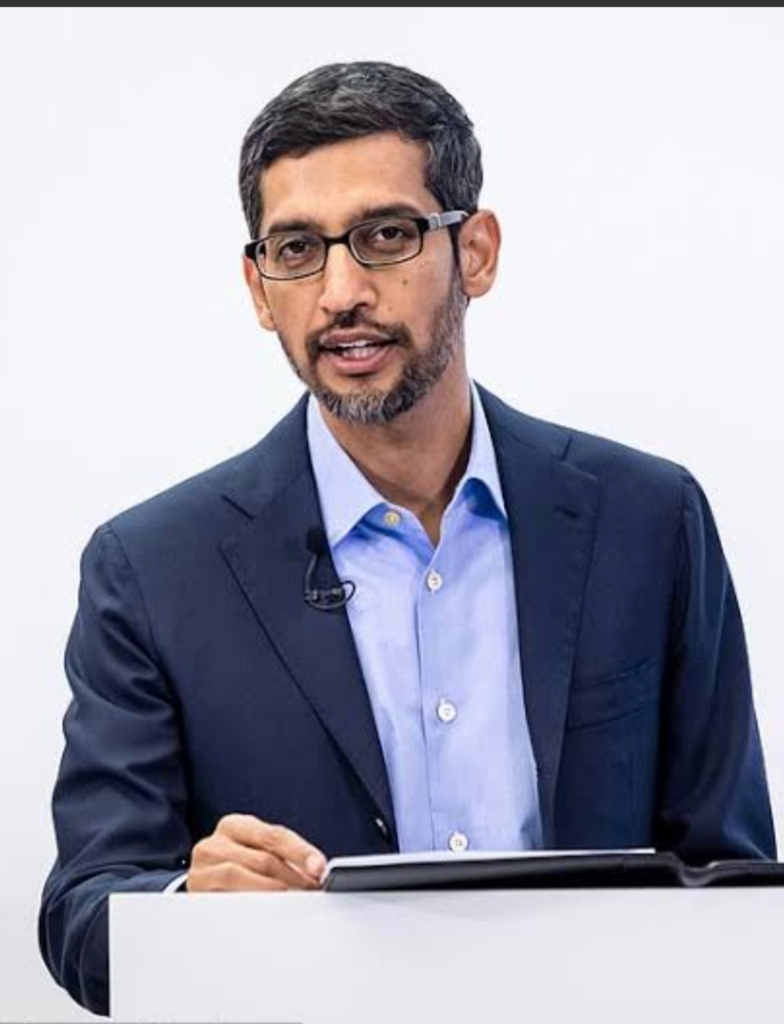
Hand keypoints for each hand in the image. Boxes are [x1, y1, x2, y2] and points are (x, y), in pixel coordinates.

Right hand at [186, 814, 326, 891]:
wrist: (202, 886)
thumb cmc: (237, 867)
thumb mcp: (257, 852)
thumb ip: (284, 857)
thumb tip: (317, 871)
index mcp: (234, 825)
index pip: (274, 835)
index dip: (300, 851)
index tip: (319, 867)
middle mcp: (214, 843)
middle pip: (261, 858)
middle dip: (293, 877)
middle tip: (312, 891)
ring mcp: (202, 868)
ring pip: (240, 875)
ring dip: (273, 891)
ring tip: (294, 901)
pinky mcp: (195, 892)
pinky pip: (224, 898)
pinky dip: (250, 904)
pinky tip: (266, 910)